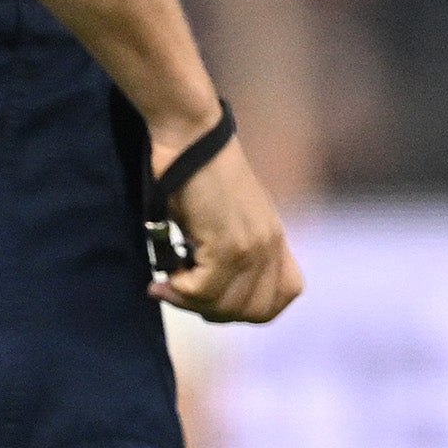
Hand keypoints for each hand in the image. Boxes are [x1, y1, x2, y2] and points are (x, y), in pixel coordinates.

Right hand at [149, 128, 304, 321]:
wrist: (190, 137)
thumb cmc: (195, 173)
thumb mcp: (226, 217)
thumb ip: (233, 252)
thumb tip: (208, 296)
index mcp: (275, 237)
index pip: (285, 295)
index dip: (250, 307)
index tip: (216, 296)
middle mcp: (270, 244)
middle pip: (256, 311)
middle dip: (216, 311)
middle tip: (184, 292)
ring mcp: (252, 246)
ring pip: (226, 306)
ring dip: (190, 301)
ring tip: (168, 281)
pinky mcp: (227, 245)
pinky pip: (202, 291)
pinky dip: (177, 290)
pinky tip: (162, 275)